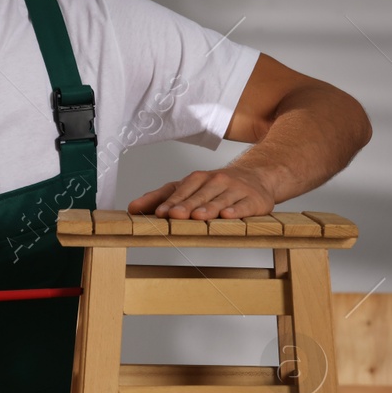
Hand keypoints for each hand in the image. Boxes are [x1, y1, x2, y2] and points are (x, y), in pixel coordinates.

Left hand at [127, 167, 275, 220]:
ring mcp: (236, 190)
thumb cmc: (217, 186)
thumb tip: (132, 207)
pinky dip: (236, 211)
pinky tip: (228, 216)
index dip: (170, 202)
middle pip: (199, 196)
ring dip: (208, 208)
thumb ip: (162, 197)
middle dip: (186, 206)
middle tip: (174, 215)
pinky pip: (244, 206)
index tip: (159, 214)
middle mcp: (216, 181)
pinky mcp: (254, 200)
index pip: (182, 190)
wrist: (259, 176)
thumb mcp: (190, 188)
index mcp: (198, 178)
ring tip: (198, 216)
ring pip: (220, 201)